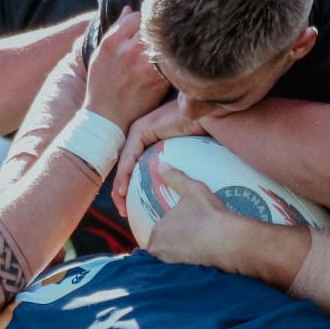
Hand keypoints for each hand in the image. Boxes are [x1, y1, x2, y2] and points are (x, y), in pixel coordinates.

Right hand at [83, 7, 168, 129]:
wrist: (108, 117)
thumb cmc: (103, 84)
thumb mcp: (101, 54)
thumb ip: (116, 30)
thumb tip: (130, 9)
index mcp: (113, 42)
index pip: (137, 16)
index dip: (143, 22)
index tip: (145, 31)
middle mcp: (129, 51)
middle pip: (154, 27)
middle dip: (157, 32)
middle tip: (161, 38)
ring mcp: (146, 66)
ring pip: (165, 42)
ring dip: (167, 45)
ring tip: (169, 49)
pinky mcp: (159, 80)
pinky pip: (172, 61)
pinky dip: (173, 61)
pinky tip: (173, 64)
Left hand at [112, 101, 206, 216]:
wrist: (209, 116)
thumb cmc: (207, 136)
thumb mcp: (190, 161)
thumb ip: (181, 174)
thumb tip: (190, 198)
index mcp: (153, 143)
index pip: (137, 170)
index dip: (133, 189)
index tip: (132, 210)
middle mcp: (143, 137)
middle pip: (128, 169)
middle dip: (122, 192)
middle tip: (123, 212)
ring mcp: (140, 131)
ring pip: (125, 164)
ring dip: (120, 187)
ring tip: (121, 206)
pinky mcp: (141, 129)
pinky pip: (130, 156)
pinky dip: (125, 174)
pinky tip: (123, 190)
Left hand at [142, 164, 235, 266]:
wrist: (230, 240)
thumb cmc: (209, 214)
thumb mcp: (192, 190)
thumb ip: (175, 178)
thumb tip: (161, 164)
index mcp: (157, 232)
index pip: (156, 237)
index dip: (168, 236)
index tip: (180, 235)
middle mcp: (160, 252)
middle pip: (161, 252)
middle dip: (170, 250)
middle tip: (188, 246)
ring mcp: (172, 267)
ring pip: (170, 264)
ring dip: (177, 261)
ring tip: (193, 256)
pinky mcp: (186, 277)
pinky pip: (181, 275)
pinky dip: (186, 273)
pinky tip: (200, 266)